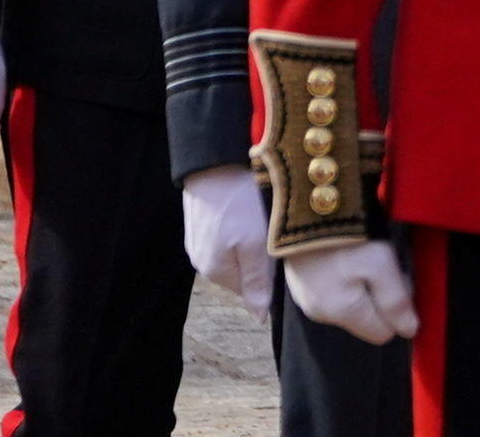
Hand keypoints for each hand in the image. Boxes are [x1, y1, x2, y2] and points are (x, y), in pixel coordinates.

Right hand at [181, 164, 273, 318]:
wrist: (212, 162)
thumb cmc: (236, 203)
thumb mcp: (254, 245)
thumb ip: (256, 282)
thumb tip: (260, 318)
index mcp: (215, 272)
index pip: (251, 289)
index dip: (270, 273)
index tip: (280, 252)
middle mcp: (201, 262)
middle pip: (242, 271)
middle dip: (259, 258)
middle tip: (273, 232)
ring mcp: (198, 241)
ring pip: (234, 252)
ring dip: (249, 241)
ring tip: (259, 218)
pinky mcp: (200, 221)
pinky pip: (225, 234)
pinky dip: (238, 226)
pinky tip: (246, 210)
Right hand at [283, 239, 417, 343]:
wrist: (306, 204)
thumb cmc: (348, 237)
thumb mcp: (381, 264)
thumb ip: (396, 301)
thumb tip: (409, 332)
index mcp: (341, 314)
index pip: (382, 333)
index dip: (396, 310)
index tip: (397, 278)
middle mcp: (320, 314)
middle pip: (364, 318)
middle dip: (378, 297)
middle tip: (381, 262)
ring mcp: (305, 296)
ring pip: (348, 303)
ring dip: (361, 285)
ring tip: (362, 253)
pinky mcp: (298, 278)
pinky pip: (331, 289)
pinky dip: (342, 276)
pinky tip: (343, 252)